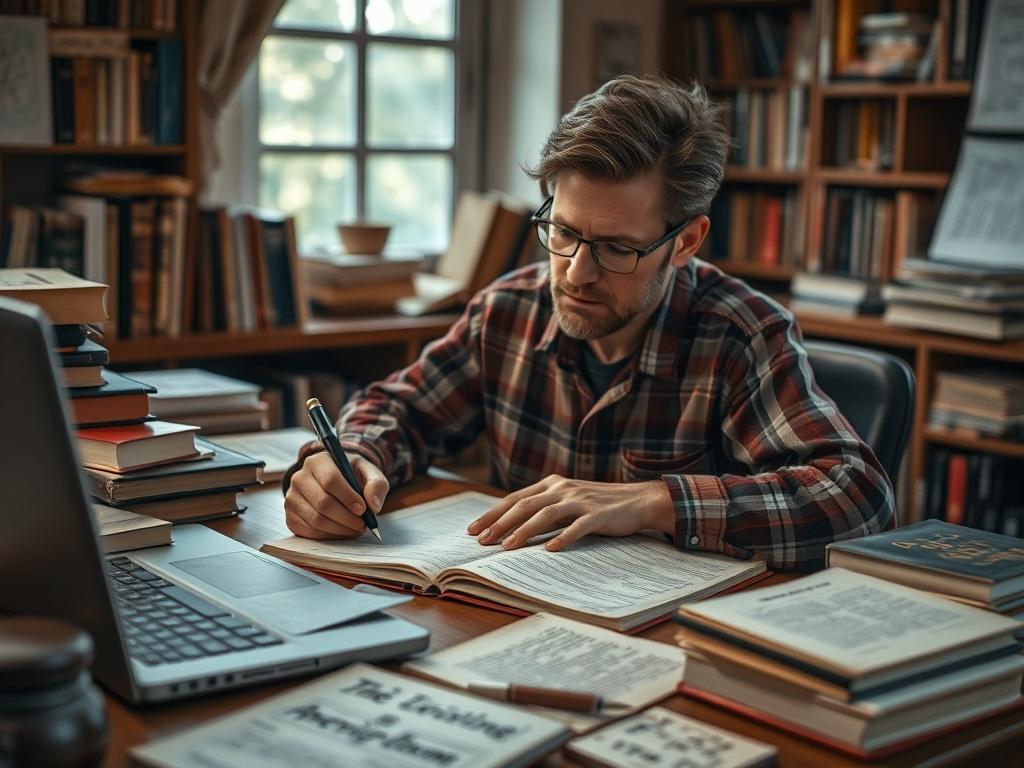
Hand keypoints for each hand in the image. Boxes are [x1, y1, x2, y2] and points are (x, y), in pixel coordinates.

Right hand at [284, 451, 389, 538]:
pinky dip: (329, 535)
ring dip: (340, 529)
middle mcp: (300, 478)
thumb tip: (374, 505)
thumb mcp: (368, 472)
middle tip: (363, 524)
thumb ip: (376, 484)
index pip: (330, 480)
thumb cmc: (352, 475)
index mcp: (318, 462)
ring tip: (356, 528)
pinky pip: (309, 531)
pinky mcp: (290, 516)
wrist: (335, 481)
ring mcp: (292, 498)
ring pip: (316, 520)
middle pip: (323, 503)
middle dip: (346, 517)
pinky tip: (342, 531)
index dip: (347, 497)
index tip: (363, 509)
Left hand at [466, 475, 674, 551]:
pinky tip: (550, 550)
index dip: (493, 513)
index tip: (473, 530)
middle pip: (524, 504)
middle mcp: (562, 488)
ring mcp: (580, 500)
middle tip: (482, 541)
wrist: (637, 500)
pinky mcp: (597, 514)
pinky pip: (576, 527)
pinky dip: (562, 538)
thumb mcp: (567, 502)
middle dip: (500, 523)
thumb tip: (512, 530)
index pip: (515, 498)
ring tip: (507, 547)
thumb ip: (544, 510)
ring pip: (545, 514)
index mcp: (552, 484)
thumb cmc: (598, 505)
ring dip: (524, 531)